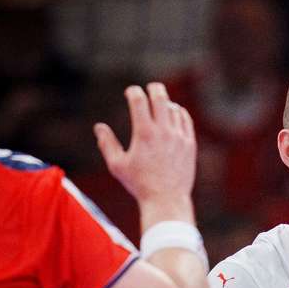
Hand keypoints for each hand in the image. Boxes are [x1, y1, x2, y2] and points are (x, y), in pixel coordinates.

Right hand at [93, 83, 196, 220]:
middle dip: (154, 88)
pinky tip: (174, 113)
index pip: (139, 100)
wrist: (167, 200)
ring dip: (165, 103)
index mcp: (144, 133)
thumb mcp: (117, 166)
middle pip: (161, 98)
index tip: (130, 92)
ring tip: (159, 105)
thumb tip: (99, 127)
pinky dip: (179, 113)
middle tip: (149, 88)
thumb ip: (107, 144)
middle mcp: (164, 132)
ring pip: (174, 109)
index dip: (133, 92)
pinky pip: (185, 121)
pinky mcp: (190, 144)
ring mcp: (179, 137)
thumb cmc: (139, 184)